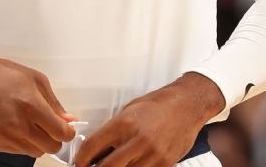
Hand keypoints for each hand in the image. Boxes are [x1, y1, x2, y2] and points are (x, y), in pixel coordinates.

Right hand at [0, 54, 76, 157]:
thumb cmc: (4, 75)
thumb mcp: (36, 81)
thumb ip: (55, 104)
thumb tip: (70, 120)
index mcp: (32, 107)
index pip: (61, 134)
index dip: (68, 132)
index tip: (66, 128)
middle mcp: (19, 125)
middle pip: (51, 147)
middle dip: (55, 138)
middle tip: (50, 127)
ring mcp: (6, 136)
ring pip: (35, 152)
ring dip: (39, 142)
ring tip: (31, 124)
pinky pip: (19, 151)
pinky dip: (23, 142)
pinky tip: (17, 126)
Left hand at [75, 73, 223, 166]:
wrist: (187, 106)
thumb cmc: (157, 106)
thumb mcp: (129, 111)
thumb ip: (113, 130)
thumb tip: (96, 149)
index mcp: (125, 123)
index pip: (93, 146)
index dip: (81, 159)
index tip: (78, 164)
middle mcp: (138, 140)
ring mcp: (153, 155)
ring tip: (113, 166)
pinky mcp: (165, 164)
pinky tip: (130, 166)